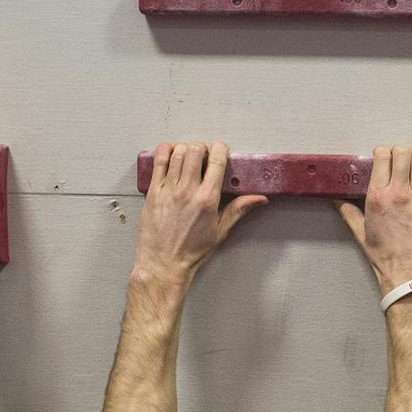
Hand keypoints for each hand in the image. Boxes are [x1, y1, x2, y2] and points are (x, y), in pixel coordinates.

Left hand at [132, 142, 264, 286]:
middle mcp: (187, 191)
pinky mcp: (153, 192)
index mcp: (207, 200)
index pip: (216, 161)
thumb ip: (238, 210)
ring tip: (188, 156)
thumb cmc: (190, 252)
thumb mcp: (220, 231)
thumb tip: (259, 199)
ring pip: (177, 153)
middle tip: (204, 155)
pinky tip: (170, 154)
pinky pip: (158, 162)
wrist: (163, 264)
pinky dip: (165, 152)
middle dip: (202, 148)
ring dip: (185, 148)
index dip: (221, 149)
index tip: (221, 150)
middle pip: (195, 151)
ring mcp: (168, 190)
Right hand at [338, 146, 411, 297]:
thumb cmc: (387, 257)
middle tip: (400, 157)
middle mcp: (398, 192)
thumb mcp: (361, 234)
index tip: (384, 155)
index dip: (383, 151)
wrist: (410, 273)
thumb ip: (349, 213)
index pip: (382, 158)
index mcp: (377, 197)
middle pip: (401, 153)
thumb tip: (337, 201)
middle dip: (400, 151)